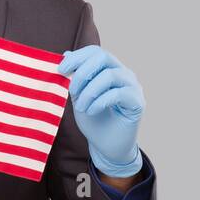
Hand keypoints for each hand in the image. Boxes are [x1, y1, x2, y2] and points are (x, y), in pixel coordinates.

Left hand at [58, 45, 145, 177]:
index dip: (77, 57)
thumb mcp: (79, 97)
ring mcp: (133, 87)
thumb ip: (75, 77)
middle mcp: (124, 74)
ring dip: (89, 91)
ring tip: (81, 107)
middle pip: (104, 57)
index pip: (95, 52)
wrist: (107, 147)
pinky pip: (118, 93)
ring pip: (110, 75)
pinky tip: (91, 111)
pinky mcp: (138, 102)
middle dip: (83, 72)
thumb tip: (65, 55)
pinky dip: (100, 102)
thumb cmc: (94, 121)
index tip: (61, 70)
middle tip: (72, 91)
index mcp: (110, 69)